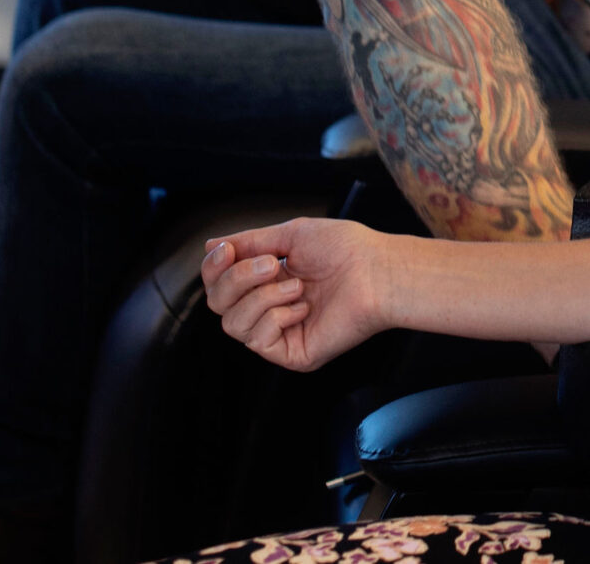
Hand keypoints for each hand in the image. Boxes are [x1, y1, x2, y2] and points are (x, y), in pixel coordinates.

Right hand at [202, 218, 391, 372]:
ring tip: (297, 286)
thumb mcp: (290, 235)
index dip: (213, 268)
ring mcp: (280, 333)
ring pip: (233, 323)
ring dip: (262, 297)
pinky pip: (258, 340)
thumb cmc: (346, 250)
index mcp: (268, 281)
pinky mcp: (292, 354)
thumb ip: (249, 241)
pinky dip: (277, 317)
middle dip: (238, 279)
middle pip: (218, 304)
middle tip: (273, 264)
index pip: (220, 283)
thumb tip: (211, 245)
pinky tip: (304, 307)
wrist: (378, 271)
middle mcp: (270, 309)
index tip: (225, 251)